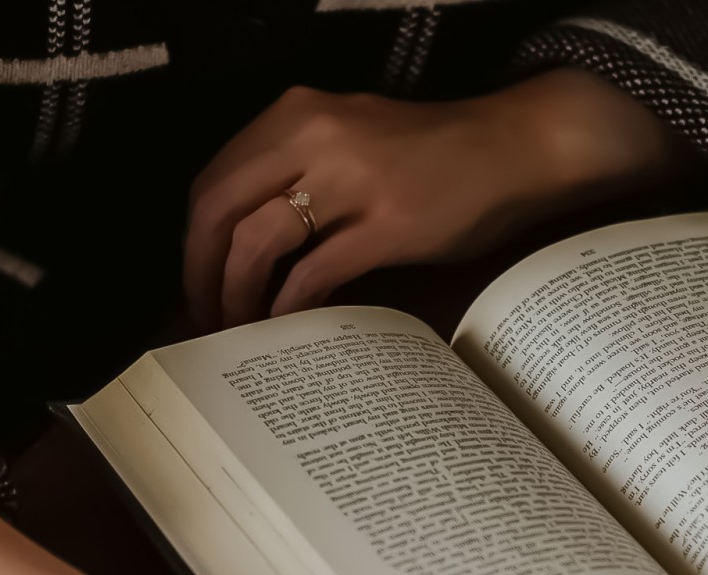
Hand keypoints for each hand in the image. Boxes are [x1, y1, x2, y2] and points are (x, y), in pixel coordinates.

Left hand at [184, 69, 693, 327]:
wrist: (513, 149)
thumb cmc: (432, 154)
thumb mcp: (348, 140)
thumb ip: (296, 173)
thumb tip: (240, 240)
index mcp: (297, 114)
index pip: (214, 180)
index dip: (194, 240)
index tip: (195, 280)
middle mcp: (315, 137)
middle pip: (219, 212)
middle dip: (201, 273)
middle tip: (204, 316)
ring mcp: (352, 181)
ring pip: (257, 242)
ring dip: (237, 294)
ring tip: (240, 326)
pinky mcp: (388, 224)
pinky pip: (314, 272)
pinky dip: (289, 304)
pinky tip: (287, 324)